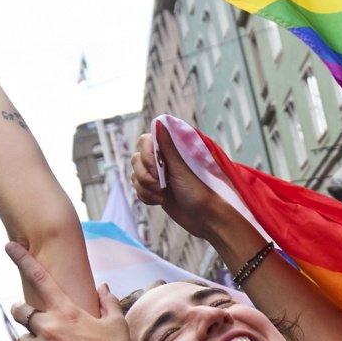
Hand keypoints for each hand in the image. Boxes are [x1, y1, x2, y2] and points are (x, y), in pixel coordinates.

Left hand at [7, 243, 146, 340]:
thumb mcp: (118, 325)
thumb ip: (107, 302)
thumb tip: (103, 287)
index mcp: (67, 312)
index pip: (40, 278)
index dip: (22, 259)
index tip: (8, 246)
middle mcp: (48, 328)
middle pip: (19, 311)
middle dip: (24, 313)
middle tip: (37, 321)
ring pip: (22, 339)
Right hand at [132, 125, 249, 245]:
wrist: (206, 218)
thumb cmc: (200, 192)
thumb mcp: (182, 169)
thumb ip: (168, 147)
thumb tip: (158, 122)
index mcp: (171, 151)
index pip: (144, 141)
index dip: (146, 156)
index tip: (157, 170)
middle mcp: (163, 161)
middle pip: (136, 160)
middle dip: (145, 176)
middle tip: (161, 187)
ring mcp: (158, 176)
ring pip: (135, 176)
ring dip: (145, 188)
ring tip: (162, 196)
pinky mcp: (155, 191)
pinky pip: (138, 190)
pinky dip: (146, 197)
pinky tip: (159, 201)